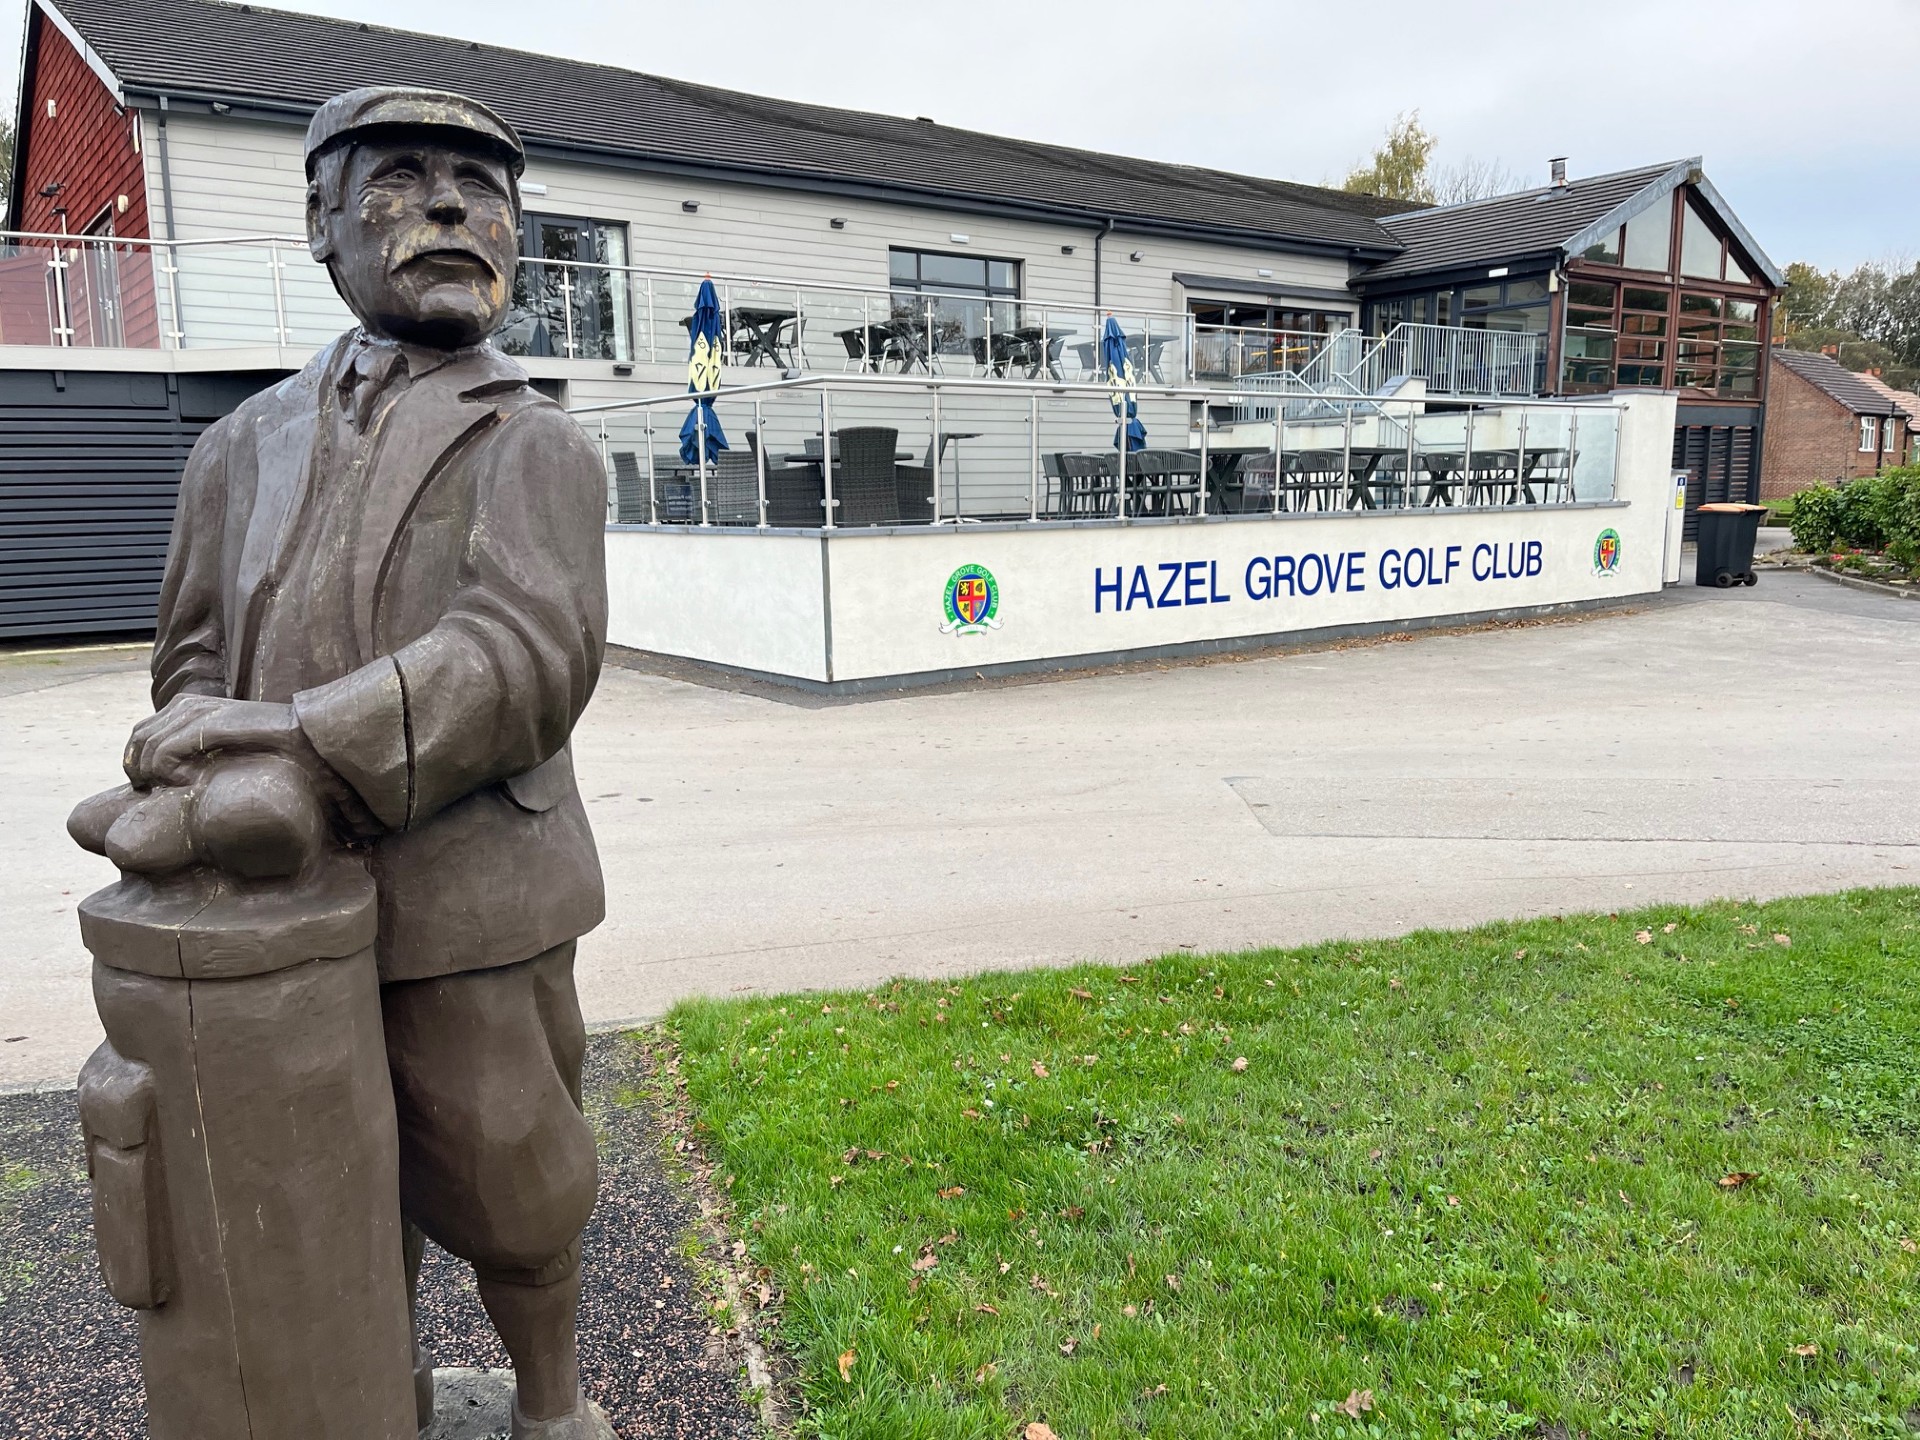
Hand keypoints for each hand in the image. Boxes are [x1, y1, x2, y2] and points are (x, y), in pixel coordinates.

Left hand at [123, 695, 313, 788]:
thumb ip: (196, 750)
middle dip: (142, 771)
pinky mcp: (204, 725)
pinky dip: (170, 774)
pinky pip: (162, 755)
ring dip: (158, 775)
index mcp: (188, 706)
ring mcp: (194, 712)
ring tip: (185, 787)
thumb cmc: (271, 749)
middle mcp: (186, 704)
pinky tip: (194, 782)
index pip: (140, 733)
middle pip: (137, 741)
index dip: (140, 763)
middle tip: (165, 792)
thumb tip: (168, 775)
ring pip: (146, 749)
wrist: (305, 739)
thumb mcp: (225, 748)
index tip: (158, 787)